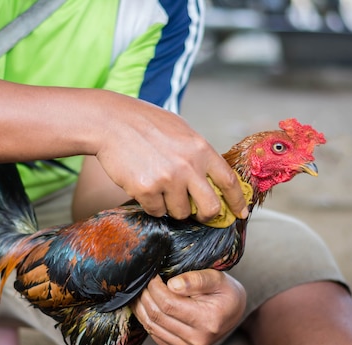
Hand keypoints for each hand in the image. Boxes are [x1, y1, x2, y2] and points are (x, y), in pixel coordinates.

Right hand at [94, 95, 247, 222]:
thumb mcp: (180, 130)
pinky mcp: (146, 190)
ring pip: (181, 212)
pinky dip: (152, 205)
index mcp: (200, 149)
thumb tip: (210, 176)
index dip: (237, 201)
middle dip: (207, 215)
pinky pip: (156, 211)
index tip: (240, 212)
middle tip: (198, 213)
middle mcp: (188, 166)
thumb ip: (197, 152)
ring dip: (172, 206)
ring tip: (160, 187)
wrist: (110, 122)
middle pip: (210, 208)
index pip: (228, 181)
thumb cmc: (144, 122)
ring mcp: (167, 180)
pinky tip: (144, 186)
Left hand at [132, 269, 245, 344]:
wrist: (232, 311)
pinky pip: (155, 337)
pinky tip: (146, 306)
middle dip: (145, 295)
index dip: (154, 287)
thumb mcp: (216, 278)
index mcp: (208, 321)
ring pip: (152, 327)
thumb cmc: (224, 291)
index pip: (168, 304)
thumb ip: (195, 279)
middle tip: (144, 280)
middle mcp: (199, 340)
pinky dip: (146, 320)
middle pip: (157, 316)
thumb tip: (172, 285)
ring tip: (142, 291)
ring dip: (141, 307)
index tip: (152, 274)